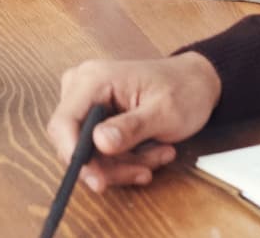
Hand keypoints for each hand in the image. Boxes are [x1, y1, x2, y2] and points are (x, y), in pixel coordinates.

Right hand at [47, 53, 220, 193]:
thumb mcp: (163, 112)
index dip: (73, 154)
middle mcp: (83, 88)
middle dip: (110, 165)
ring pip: (90, 153)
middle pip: (76, 143)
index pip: (63, 122)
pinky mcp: (97, 117)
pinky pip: (101, 151)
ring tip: (159, 156)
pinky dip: (126, 160)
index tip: (97, 179)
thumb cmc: (183, 90)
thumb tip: (99, 143)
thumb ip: (131, 128)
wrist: (196, 82)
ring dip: (124, 164)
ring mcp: (88, 103)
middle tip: (144, 171)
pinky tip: (153, 154)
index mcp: (93, 79)